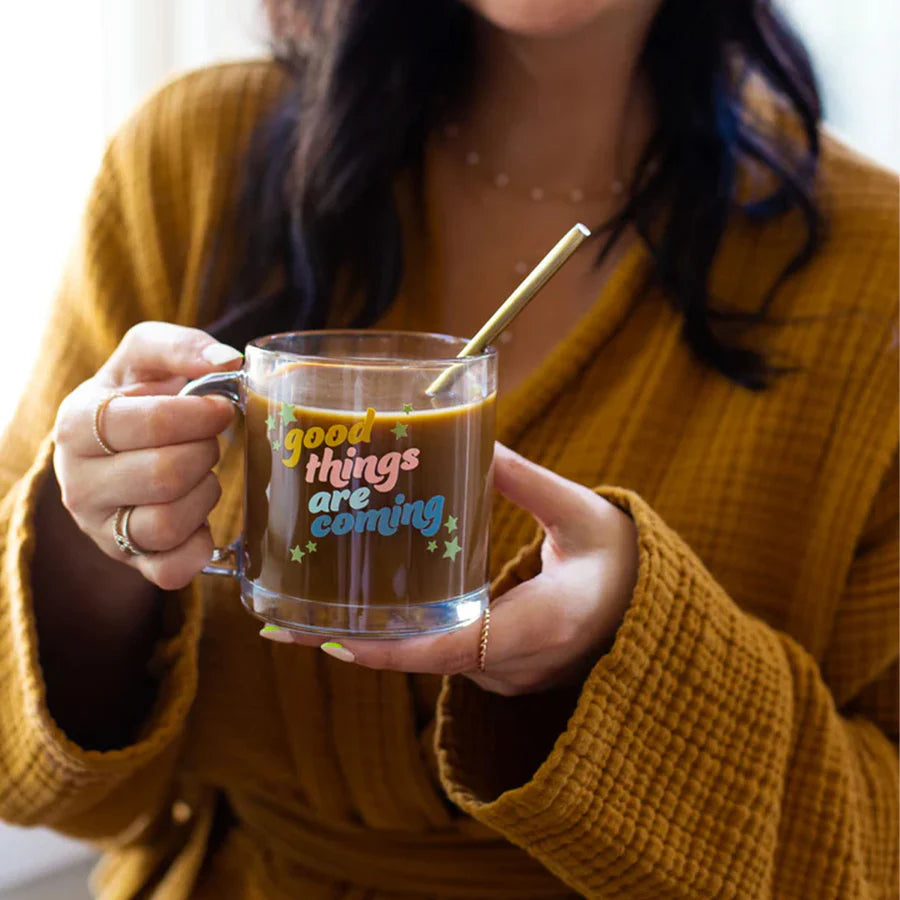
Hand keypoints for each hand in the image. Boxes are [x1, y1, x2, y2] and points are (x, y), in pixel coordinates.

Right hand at [53, 322, 241, 589]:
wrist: (114, 448)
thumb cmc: (136, 398)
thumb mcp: (145, 359)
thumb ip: (180, 346)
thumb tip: (228, 361)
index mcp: (76, 424)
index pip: (143, 423)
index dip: (195, 416)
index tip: (221, 409)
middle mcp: (78, 483)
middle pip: (163, 475)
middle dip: (203, 454)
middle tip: (209, 442)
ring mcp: (100, 530)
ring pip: (168, 524)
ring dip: (205, 495)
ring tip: (203, 475)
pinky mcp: (129, 563)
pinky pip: (171, 572)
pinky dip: (199, 547)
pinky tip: (201, 519)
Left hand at [283, 443, 638, 695]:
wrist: (646, 613)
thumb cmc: (623, 564)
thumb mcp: (584, 514)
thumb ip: (530, 482)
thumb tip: (481, 440)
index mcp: (542, 625)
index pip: (454, 649)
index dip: (391, 651)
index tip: (332, 639)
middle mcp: (517, 663)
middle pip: (423, 660)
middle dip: (357, 644)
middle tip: (286, 622)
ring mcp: (508, 674)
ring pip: (429, 662)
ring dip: (374, 641)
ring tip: (307, 612)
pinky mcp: (501, 670)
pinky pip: (444, 659)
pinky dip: (403, 640)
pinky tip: (366, 613)